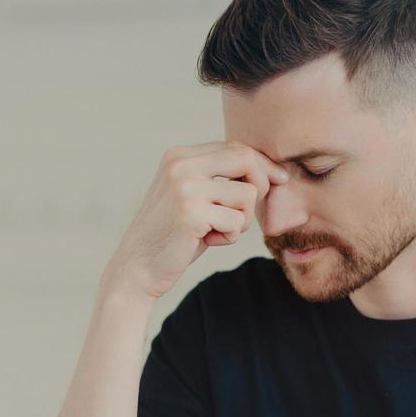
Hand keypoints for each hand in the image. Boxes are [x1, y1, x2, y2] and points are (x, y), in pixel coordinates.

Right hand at [102, 142, 288, 300]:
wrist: (136, 269)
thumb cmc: (172, 236)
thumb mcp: (192, 197)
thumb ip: (218, 178)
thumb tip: (269, 169)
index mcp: (179, 156)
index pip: (235, 147)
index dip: (262, 165)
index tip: (278, 180)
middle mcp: (180, 165)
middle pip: (245, 158)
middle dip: (261, 185)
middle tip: (248, 211)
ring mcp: (185, 187)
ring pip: (247, 194)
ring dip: (240, 220)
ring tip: (215, 231)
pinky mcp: (192, 212)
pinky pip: (237, 221)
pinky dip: (229, 237)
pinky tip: (206, 242)